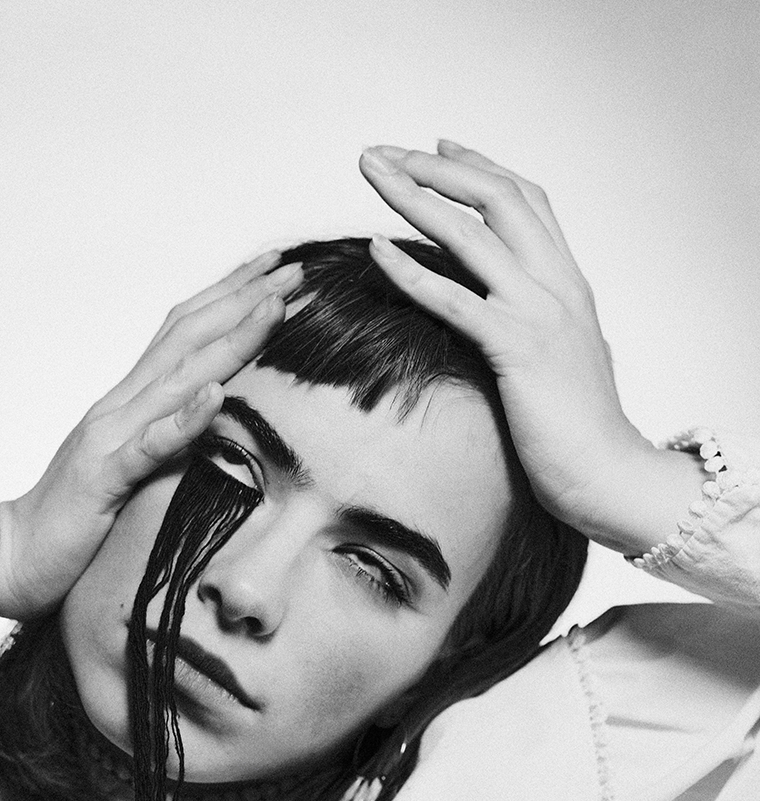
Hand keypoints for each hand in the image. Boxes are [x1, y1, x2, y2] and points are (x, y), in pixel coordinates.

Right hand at [0, 252, 302, 616]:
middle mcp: (121, 405)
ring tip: (274, 309)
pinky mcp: (105, 477)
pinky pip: (148, 445)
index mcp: (130, 401)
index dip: (231, 297)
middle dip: (244, 299)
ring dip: (230, 340)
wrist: (16, 555)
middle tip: (295, 269)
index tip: (277, 271)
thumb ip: (167, 436)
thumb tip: (217, 417)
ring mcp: (110, 436)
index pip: (186, 333)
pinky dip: (183, 418)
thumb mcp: (134, 468)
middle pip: (188, 336)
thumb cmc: (79, 517)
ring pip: (177, 377)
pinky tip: (215, 396)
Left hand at [359, 142, 701, 554]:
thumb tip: (526, 326)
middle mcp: (558, 284)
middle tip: (381, 152)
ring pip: (473, 233)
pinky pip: (456, 298)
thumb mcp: (565, 361)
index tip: (435, 145)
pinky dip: (413, 270)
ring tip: (371, 173)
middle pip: (497, 196)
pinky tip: (376, 249)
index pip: (526, 200)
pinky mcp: (519, 349)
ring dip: (415, 195)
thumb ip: (546, 329)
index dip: (478, 167)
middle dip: (435, 165)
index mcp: (569, 283)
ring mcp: (540, 313)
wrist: (609, 474)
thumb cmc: (583, 430)